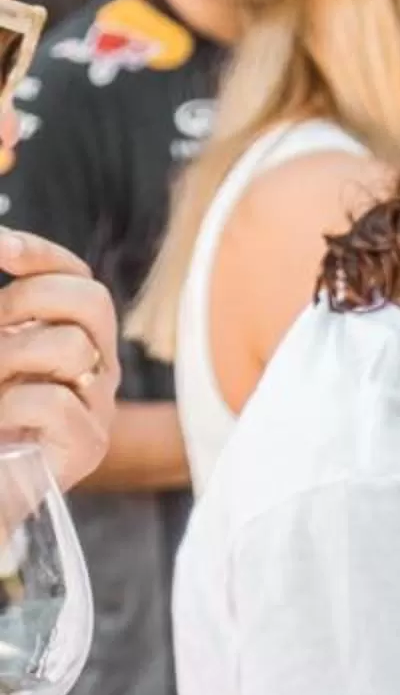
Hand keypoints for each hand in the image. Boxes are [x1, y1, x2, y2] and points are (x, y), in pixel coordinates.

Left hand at [0, 234, 120, 488]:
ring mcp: (96, 409)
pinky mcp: (88, 446)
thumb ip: (2, 322)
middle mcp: (91, 371)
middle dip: (31, 298)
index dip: (42, 255)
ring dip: (11, 357)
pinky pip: (54, 401)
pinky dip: (11, 406)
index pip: (76, 279)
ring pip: (72, 346)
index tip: (0, 248)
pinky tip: (2, 426)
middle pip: (91, 300)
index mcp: (68, 341)